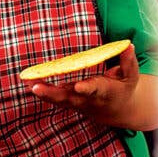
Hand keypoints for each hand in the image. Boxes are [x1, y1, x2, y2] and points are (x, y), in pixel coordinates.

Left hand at [28, 45, 143, 128]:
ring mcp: (76, 102)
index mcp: (104, 92)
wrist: (117, 111)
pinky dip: (40, 91)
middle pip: (68, 97)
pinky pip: (53, 98)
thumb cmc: (124, 89)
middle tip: (36, 88)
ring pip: (57, 99)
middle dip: (52, 94)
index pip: (94, 90)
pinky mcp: (68, 102)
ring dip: (41, 91)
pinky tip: (28, 81)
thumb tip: (127, 45)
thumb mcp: (131, 77)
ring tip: (27, 81)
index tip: (78, 87)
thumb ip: (128, 62)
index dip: (86, 89)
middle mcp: (87, 99)